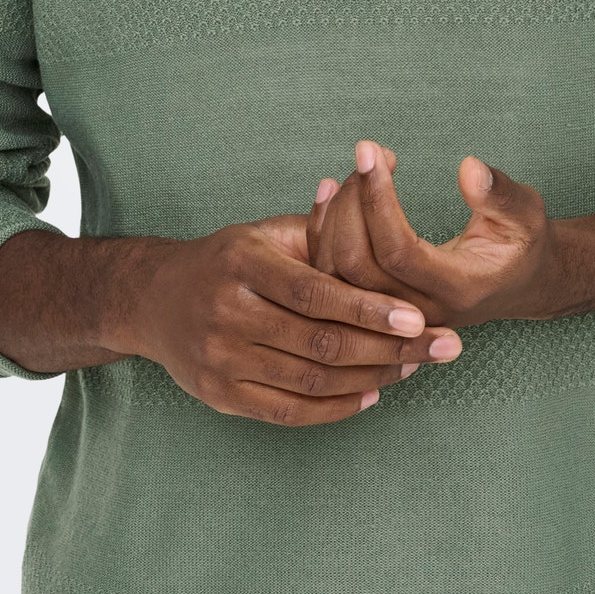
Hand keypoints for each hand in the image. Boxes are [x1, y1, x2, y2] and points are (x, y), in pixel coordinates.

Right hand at [124, 210, 463, 426]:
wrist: (153, 299)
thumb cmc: (229, 258)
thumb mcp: (265, 232)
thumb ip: (321, 226)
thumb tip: (380, 181)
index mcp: (243, 262)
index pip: (314, 292)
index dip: (368, 308)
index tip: (419, 317)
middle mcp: (227, 312)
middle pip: (319, 342)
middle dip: (389, 349)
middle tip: (441, 348)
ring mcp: (219, 359)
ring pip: (310, 381)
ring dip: (372, 378)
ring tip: (414, 366)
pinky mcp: (219, 395)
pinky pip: (288, 412)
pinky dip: (336, 408)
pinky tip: (372, 394)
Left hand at [306, 141, 561, 326]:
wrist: (521, 285)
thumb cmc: (523, 245)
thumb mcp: (527, 215)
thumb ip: (500, 195)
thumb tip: (468, 168)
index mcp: (456, 290)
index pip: (399, 250)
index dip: (378, 198)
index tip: (372, 150)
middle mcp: (418, 311)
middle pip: (357, 266)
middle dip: (351, 202)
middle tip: (366, 154)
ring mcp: (393, 315)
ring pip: (337, 274)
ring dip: (335, 215)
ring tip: (355, 169)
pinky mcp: (377, 305)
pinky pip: (333, 276)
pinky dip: (323, 231)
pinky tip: (330, 191)